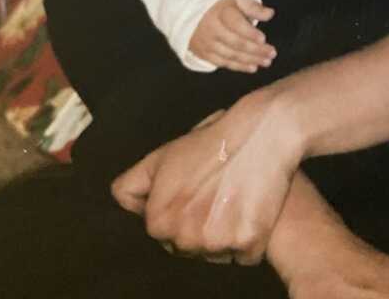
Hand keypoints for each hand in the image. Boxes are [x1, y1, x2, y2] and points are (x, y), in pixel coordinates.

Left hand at [112, 86, 298, 265]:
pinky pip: (245, 256)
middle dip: (200, 226)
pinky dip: (249, 240)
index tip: (196, 192)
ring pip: (216, 254)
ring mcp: (217, 244)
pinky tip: (251, 210)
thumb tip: (125, 204)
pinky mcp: (248, 245)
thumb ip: (133, 185)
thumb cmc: (213, 142)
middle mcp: (184, 238)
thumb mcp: (163, 155)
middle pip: (190, 247)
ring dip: (224, 236)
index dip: (180, 211)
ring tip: (235, 199)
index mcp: (159, 221)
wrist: (263, 132)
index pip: (164, 233)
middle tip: (217, 194)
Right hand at [189, 0, 274, 72]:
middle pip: (235, 42)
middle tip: (272, 53)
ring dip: (250, 60)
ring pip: (230, 55)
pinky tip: (252, 67)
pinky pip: (223, 63)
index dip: (249, 33)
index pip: (236, 24)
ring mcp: (207, 43)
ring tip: (266, 62)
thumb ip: (253, 7)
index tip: (263, 39)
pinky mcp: (204, 53)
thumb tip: (270, 14)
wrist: (192, 14)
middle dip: (255, 50)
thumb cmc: (221, 6)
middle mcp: (212, 29)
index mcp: (220, 12)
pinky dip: (238, 66)